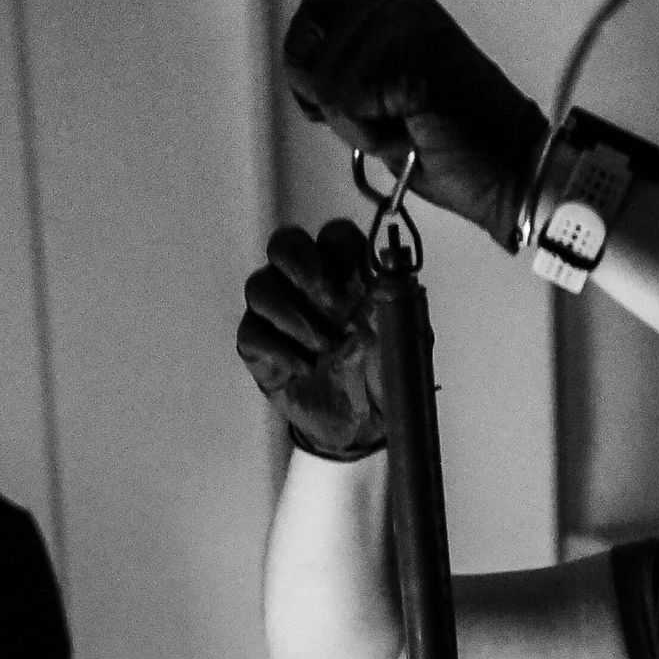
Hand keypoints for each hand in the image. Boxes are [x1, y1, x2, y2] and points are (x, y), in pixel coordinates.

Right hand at [236, 219, 386, 457]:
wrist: (368, 423)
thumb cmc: (385, 372)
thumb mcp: (406, 339)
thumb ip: (399, 302)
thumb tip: (389, 267)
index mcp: (347, 272)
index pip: (334, 235)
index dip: (340, 247)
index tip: (359, 280)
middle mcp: (308, 284)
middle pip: (285, 244)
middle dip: (302, 266)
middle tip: (329, 303)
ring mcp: (280, 313)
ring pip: (259, 286)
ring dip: (292, 315)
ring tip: (324, 348)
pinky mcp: (260, 347)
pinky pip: (251, 332)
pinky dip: (279, 350)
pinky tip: (306, 368)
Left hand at [281, 0, 546, 247]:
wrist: (512, 175)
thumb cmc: (455, 155)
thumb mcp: (380, 107)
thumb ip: (346, 78)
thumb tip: (303, 76)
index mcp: (397, 14)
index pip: (313, 18)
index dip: (311, 68)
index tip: (347, 109)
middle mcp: (401, 7)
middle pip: (306, 44)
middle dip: (333, 101)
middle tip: (390, 123)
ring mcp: (408, 25)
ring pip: (325, 78)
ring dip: (357, 125)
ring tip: (410, 131)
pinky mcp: (413, 53)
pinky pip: (346, 98)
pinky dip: (370, 134)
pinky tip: (413, 135)